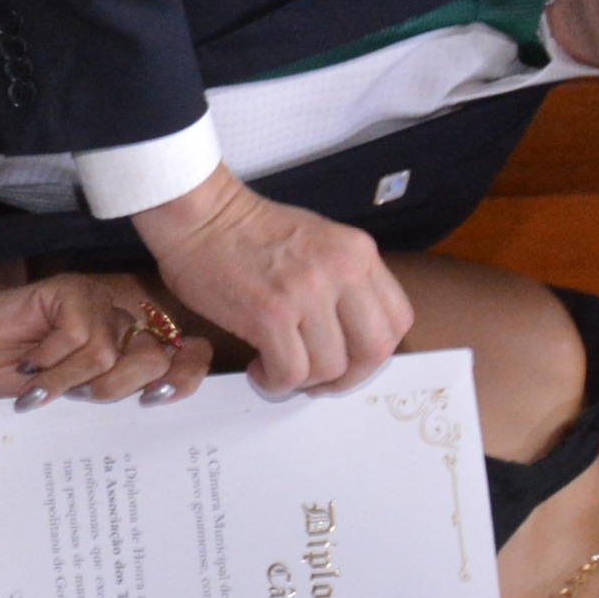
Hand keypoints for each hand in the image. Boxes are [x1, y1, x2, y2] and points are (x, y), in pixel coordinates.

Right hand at [0, 274, 213, 408]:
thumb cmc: (12, 387)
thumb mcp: (69, 406)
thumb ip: (111, 399)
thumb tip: (158, 406)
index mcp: (129, 354)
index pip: (186, 357)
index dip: (184, 378)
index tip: (156, 401)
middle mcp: (120, 327)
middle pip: (154, 359)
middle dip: (114, 391)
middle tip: (75, 398)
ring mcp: (95, 306)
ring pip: (111, 353)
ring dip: (68, 380)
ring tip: (39, 385)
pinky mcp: (68, 291)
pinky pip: (79, 334)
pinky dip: (51, 358)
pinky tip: (31, 362)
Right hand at [128, 170, 411, 392]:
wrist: (200, 215)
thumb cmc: (247, 231)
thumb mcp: (319, 242)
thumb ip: (344, 281)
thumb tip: (349, 334)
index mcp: (357, 253)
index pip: (397, 320)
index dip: (375, 352)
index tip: (350, 360)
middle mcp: (341, 270)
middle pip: (374, 350)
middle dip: (348, 378)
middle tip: (321, 381)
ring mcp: (307, 292)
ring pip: (330, 368)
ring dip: (304, 381)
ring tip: (279, 369)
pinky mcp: (270, 313)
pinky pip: (290, 372)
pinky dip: (275, 382)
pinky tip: (259, 369)